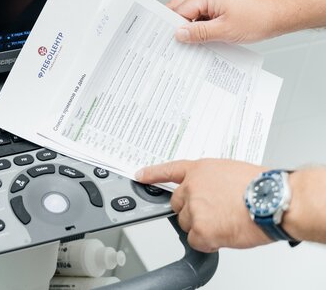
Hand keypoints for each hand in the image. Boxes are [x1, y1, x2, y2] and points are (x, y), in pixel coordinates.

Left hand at [136, 159, 271, 251]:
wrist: (274, 199)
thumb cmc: (262, 187)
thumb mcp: (231, 172)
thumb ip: (212, 181)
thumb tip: (210, 193)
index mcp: (200, 170)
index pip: (169, 170)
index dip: (153, 174)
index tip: (140, 176)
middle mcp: (192, 186)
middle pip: (178, 205)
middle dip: (193, 212)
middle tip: (216, 214)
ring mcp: (194, 207)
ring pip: (187, 224)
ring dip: (203, 228)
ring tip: (227, 222)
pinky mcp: (200, 228)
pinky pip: (196, 242)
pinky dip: (209, 243)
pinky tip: (225, 234)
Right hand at [167, 0, 280, 43]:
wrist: (280, 14)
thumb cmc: (259, 18)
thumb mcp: (225, 30)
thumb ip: (199, 33)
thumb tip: (179, 34)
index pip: (179, 10)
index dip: (172, 25)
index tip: (168, 39)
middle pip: (182, 8)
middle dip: (177, 24)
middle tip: (174, 41)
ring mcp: (215, 0)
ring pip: (192, 13)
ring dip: (190, 27)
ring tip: (192, 42)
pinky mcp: (221, 7)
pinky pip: (203, 16)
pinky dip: (200, 27)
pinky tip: (203, 39)